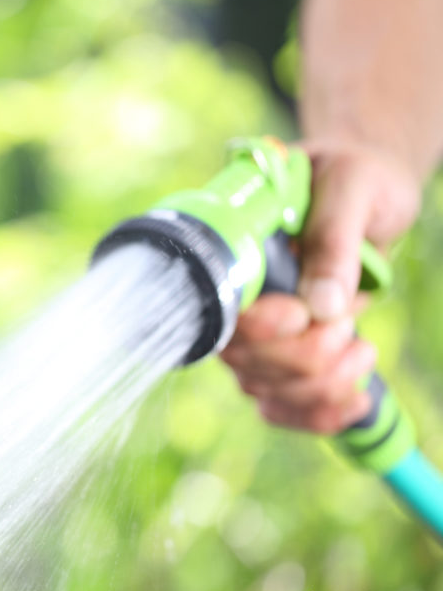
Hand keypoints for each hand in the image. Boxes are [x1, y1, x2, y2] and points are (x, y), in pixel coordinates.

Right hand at [220, 140, 421, 432]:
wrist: (368, 188)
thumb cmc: (353, 175)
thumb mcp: (352, 186)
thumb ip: (334, 238)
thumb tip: (322, 306)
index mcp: (233, 251)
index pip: (223, 311)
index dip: (259, 328)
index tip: (301, 314)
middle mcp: (233, 297)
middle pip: (245, 361)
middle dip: (307, 356)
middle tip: (348, 318)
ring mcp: (254, 332)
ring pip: (266, 389)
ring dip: (322, 384)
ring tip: (362, 346)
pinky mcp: (281, 357)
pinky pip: (283, 407)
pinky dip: (318, 415)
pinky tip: (354, 403)